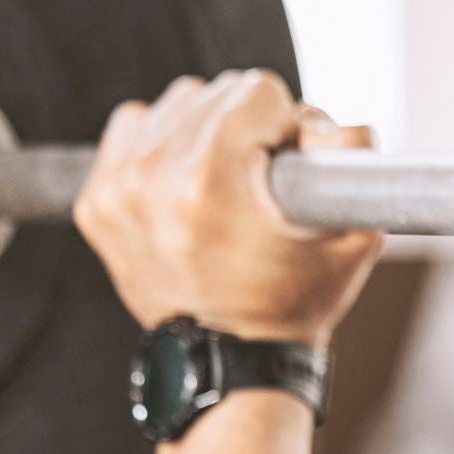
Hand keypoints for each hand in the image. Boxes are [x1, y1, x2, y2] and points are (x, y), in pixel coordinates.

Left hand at [74, 70, 382, 345]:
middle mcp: (149, 179)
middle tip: (261, 181)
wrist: (232, 361)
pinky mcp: (96, 203)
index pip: (258, 92)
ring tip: (225, 183)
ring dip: (207, 130)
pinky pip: (133, 127)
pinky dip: (162, 143)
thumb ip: (357, 154)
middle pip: (216, 92)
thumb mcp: (357, 235)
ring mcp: (116, 191)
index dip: (289, 126)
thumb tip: (321, 123)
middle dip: (250, 126)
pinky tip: (185, 183)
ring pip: (176, 103)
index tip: (289, 168)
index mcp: (207, 181)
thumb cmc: (293, 301)